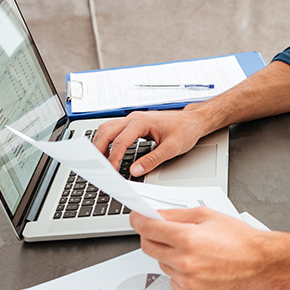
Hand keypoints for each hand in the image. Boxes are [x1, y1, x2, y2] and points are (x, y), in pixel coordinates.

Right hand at [92, 108, 206, 174]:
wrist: (193, 120)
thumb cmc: (185, 130)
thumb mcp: (172, 148)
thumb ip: (153, 160)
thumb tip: (136, 170)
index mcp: (142, 122)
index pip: (120, 141)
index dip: (113, 158)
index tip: (110, 171)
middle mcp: (134, 118)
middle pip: (107, 132)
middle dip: (99, 149)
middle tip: (96, 166)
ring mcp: (133, 119)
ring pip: (107, 128)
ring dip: (101, 143)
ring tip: (99, 160)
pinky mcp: (134, 123)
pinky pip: (114, 129)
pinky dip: (107, 140)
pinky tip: (108, 151)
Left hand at [130, 207, 271, 289]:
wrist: (260, 263)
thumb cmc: (239, 239)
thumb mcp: (208, 215)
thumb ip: (177, 215)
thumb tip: (156, 215)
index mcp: (187, 238)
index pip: (148, 228)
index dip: (139, 220)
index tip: (136, 218)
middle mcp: (184, 261)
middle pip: (148, 247)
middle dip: (153, 237)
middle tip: (167, 233)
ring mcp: (187, 281)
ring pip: (162, 264)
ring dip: (170, 255)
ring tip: (195, 251)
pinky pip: (173, 282)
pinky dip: (180, 274)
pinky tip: (199, 267)